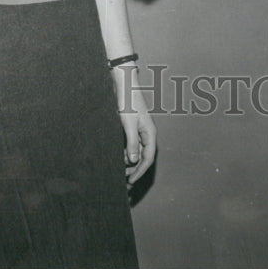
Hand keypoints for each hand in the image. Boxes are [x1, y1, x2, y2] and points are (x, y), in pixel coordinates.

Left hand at [111, 64, 156, 185]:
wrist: (123, 85)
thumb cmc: (128, 102)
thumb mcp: (129, 124)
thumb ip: (131, 143)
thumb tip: (133, 161)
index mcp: (150, 133)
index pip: (148, 158)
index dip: (139, 172)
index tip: (130, 182)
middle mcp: (147, 134)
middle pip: (143, 157)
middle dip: (135, 171)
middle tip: (125, 183)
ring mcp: (139, 130)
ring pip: (136, 152)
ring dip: (129, 163)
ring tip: (119, 173)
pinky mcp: (131, 127)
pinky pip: (130, 145)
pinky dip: (125, 154)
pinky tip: (117, 159)